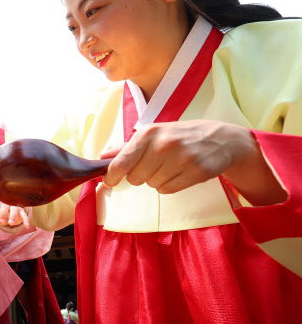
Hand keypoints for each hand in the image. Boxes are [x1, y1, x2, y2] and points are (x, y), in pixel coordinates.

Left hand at [0, 202, 30, 228]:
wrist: (11, 212)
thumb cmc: (2, 215)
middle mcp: (7, 205)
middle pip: (5, 208)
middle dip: (3, 215)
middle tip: (3, 222)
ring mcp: (15, 208)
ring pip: (14, 210)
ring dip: (13, 216)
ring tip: (11, 223)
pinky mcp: (21, 212)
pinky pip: (24, 215)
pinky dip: (26, 220)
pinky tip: (27, 226)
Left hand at [102, 120, 285, 205]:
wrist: (221, 139)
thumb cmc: (180, 136)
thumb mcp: (153, 134)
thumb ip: (127, 147)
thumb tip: (103, 157)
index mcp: (149, 133)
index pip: (121, 162)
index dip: (112, 176)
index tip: (109, 182)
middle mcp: (164, 144)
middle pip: (136, 178)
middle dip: (141, 176)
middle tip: (155, 165)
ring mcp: (182, 157)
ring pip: (152, 185)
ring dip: (157, 180)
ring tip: (171, 166)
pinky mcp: (197, 171)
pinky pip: (168, 190)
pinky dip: (170, 186)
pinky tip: (180, 173)